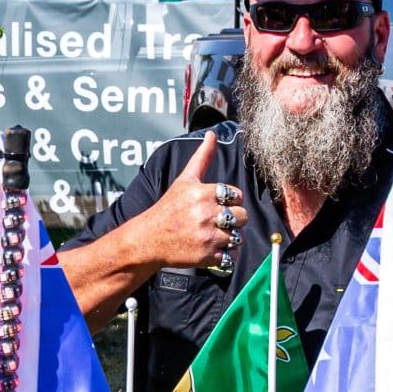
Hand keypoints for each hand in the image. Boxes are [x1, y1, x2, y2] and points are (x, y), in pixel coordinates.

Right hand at [146, 130, 243, 270]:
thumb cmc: (169, 208)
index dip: (229, 201)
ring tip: (214, 235)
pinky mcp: (206, 256)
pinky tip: (212, 248)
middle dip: (233, 219)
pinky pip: (231, 257)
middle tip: (216, 221)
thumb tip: (212, 134)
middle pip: (242, 216)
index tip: (216, 205)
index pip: (236, 195)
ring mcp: (207, 236)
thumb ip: (202, 157)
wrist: (149, 239)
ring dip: (230, 238)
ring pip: (238, 237)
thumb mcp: (185, 180)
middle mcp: (206, 214)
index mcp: (203, 193)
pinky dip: (226, 256)